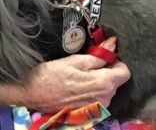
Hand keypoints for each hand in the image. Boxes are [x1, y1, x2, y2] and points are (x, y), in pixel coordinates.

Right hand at [0, 37, 130, 112]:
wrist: (32, 94)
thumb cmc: (50, 74)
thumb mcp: (74, 60)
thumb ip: (97, 56)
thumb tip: (112, 45)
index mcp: (103, 83)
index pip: (124, 72)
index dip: (115, 61)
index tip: (103, 57)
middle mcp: (105, 98)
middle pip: (115, 81)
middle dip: (105, 70)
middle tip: (86, 64)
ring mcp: (96, 107)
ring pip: (106, 89)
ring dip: (97, 80)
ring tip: (78, 75)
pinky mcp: (88, 111)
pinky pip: (97, 97)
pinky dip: (91, 90)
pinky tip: (76, 85)